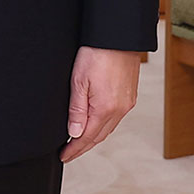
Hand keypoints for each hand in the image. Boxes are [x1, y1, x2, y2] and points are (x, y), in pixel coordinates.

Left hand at [61, 45, 141, 162]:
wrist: (118, 36)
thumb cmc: (96, 53)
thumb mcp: (79, 80)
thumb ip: (77, 109)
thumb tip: (74, 134)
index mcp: (106, 108)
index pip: (87, 137)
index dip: (74, 149)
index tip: (64, 156)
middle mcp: (120, 110)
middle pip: (99, 136)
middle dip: (83, 146)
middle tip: (68, 153)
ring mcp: (127, 103)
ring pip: (108, 128)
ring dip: (94, 137)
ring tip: (79, 142)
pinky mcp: (130, 96)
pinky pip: (115, 118)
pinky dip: (103, 125)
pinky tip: (96, 124)